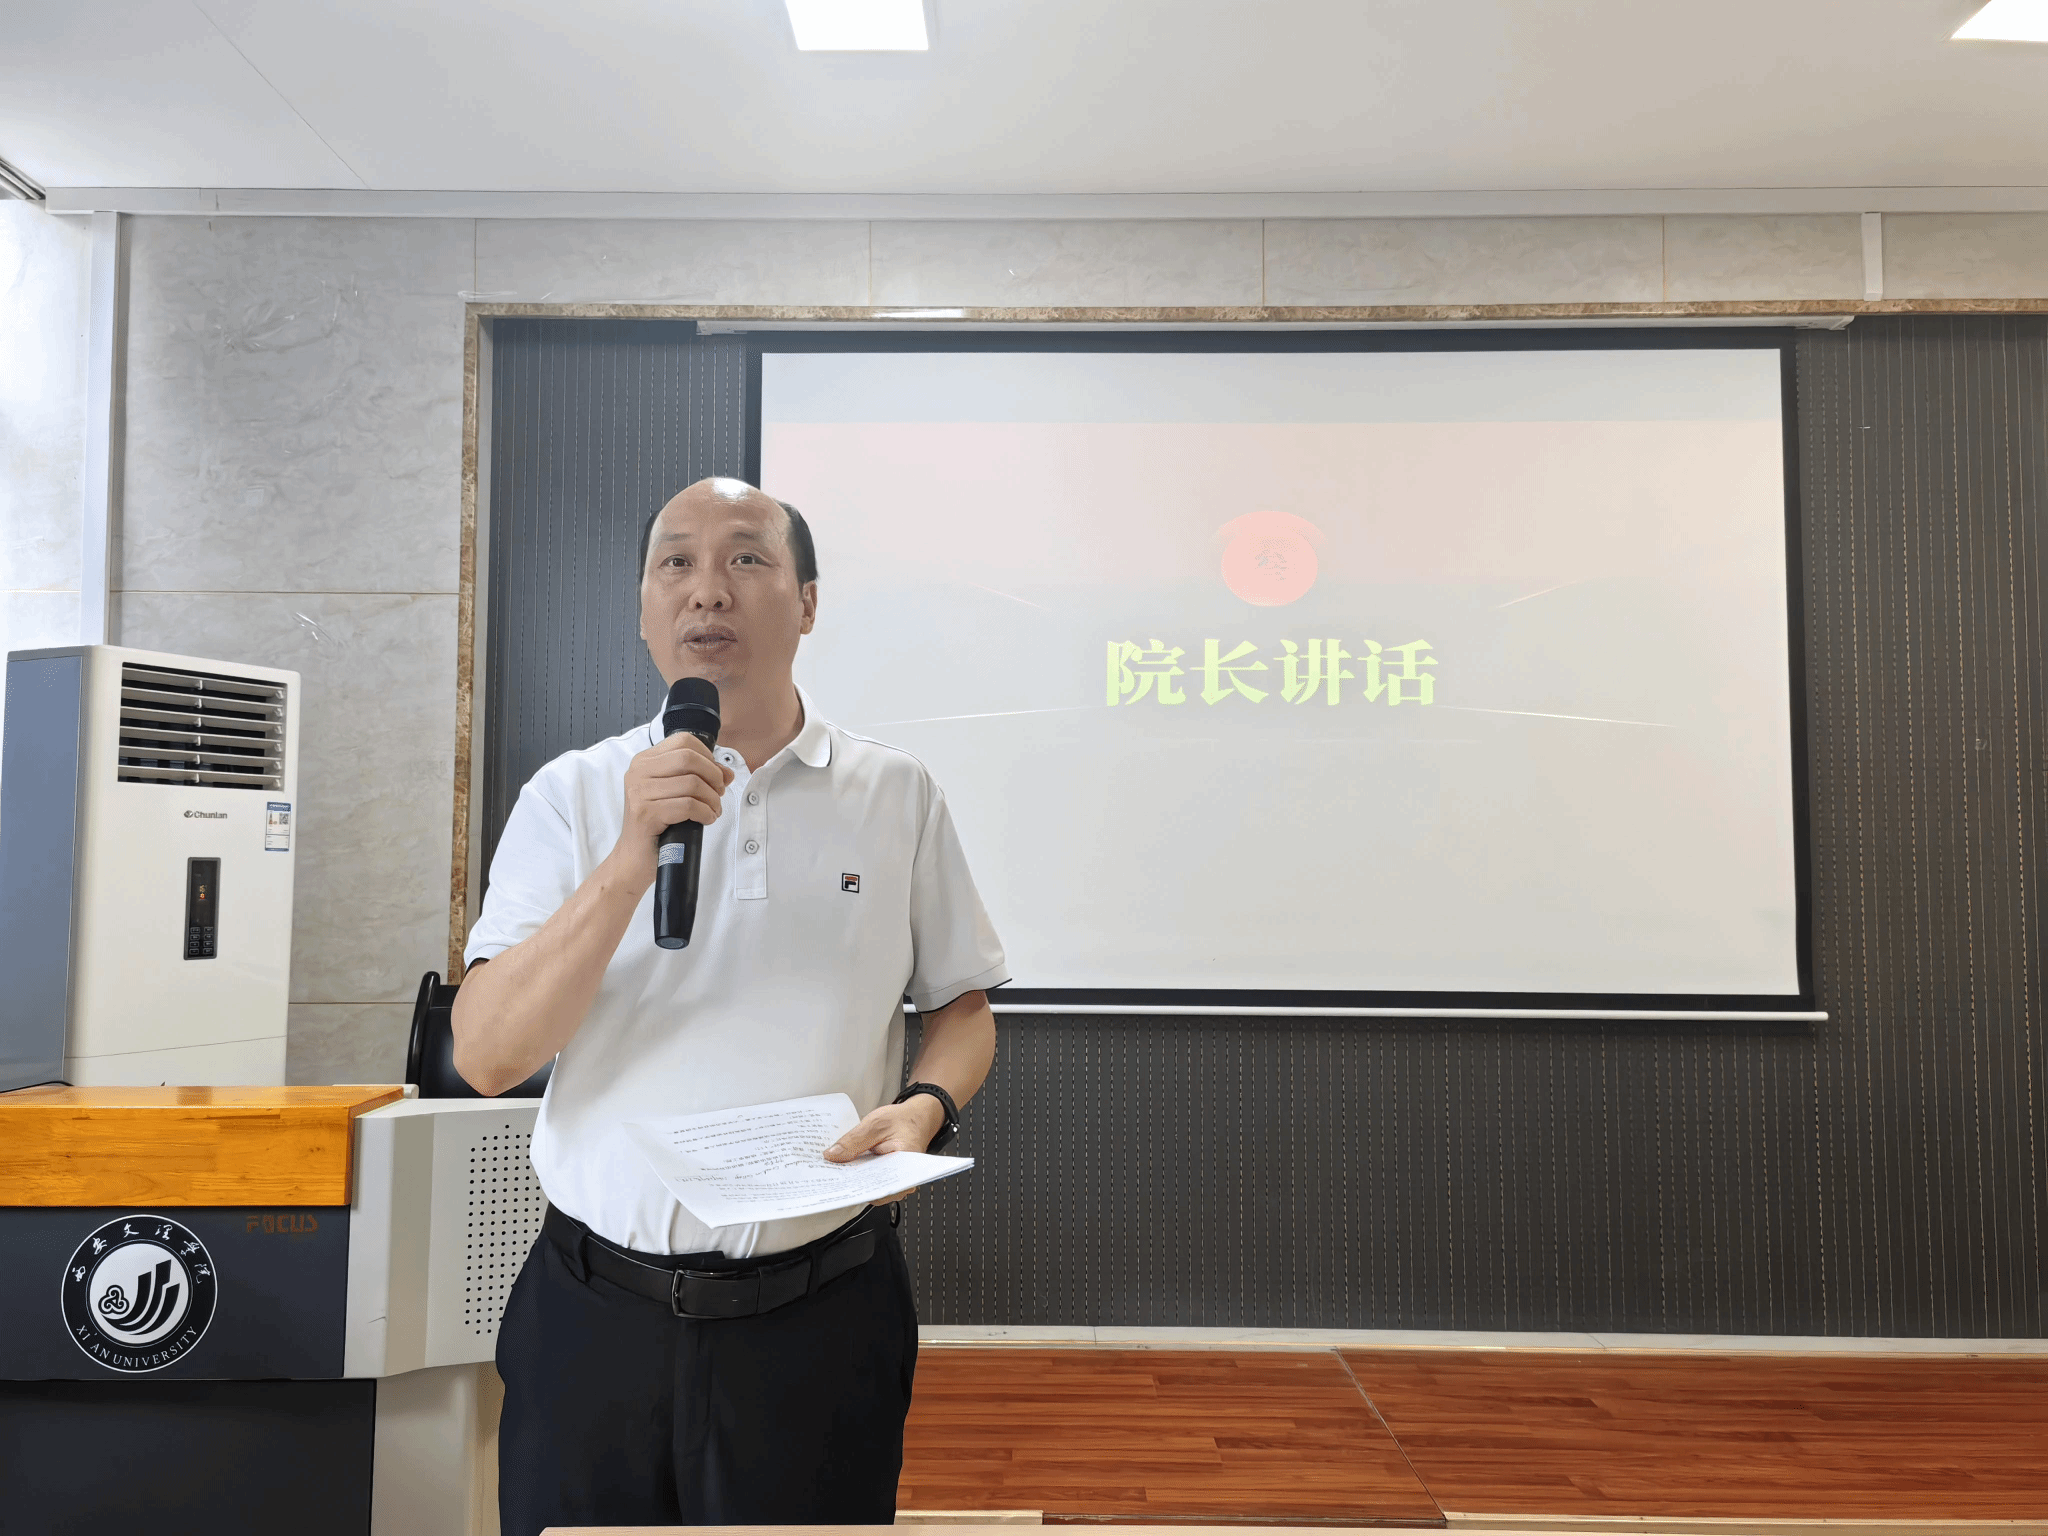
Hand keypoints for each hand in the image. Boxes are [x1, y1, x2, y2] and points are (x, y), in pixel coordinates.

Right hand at [609, 732, 734, 886]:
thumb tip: (727, 773)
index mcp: (644, 761)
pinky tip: (706, 819)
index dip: (707, 756)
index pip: (683, 741)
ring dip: (712, 799)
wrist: (634, 857)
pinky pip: (688, 805)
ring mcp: (639, 792)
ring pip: (692, 783)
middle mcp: (638, 772)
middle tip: (718, 794)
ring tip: (713, 810)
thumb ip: (698, 777)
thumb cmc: (657, 825)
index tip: (715, 775)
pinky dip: (705, 813)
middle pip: (689, 758)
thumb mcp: (676, 794)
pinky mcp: (646, 813)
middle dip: (712, 776)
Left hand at [823, 1097, 947, 1203]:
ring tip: (837, 1168)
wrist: (917, 1118)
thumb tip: (832, 1156)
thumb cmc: (903, 1120)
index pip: (878, 1185)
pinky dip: (858, 1174)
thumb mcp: (876, 1124)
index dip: (856, 1185)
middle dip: (851, 1182)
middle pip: (872, 1190)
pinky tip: (847, 1166)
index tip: (837, 1180)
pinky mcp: (886, 1178)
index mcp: (905, 1166)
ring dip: (853, 1179)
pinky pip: (870, 1181)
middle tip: (831, 1173)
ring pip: (870, 1188)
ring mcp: (895, 1182)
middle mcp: (903, 1181)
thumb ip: (854, 1140)